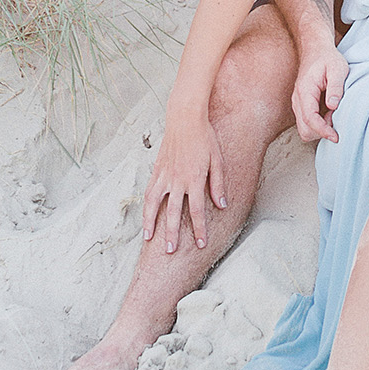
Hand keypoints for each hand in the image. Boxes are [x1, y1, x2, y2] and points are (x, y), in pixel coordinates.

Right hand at [141, 110, 227, 252]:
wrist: (185, 118)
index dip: (200, 229)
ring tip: (149, 238)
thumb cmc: (205, 137)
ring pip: (154, 204)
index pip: (197, 211)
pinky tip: (146, 215)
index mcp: (195, 179)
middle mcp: (177, 180)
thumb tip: (222, 205)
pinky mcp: (157, 169)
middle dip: (172, 234)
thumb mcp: (218, 160)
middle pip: (173, 213)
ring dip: (151, 222)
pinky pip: (150, 191)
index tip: (201, 244)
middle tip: (171, 251)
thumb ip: (218, 184)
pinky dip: (147, 205)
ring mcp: (165, 175)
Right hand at [291, 41, 348, 142]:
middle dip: (320, 132)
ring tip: (333, 115)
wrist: (316, 49)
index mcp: (305, 90)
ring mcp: (298, 103)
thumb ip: (336, 87)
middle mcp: (297, 99)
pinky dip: (317, 124)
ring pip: (304, 128)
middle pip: (304, 129)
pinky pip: (306, 122)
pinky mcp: (301, 105)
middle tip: (336, 121)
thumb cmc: (328, 58)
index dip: (322, 131)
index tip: (336, 136)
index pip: (309, 119)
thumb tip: (333, 106)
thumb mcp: (338, 68)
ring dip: (319, 129)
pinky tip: (329, 113)